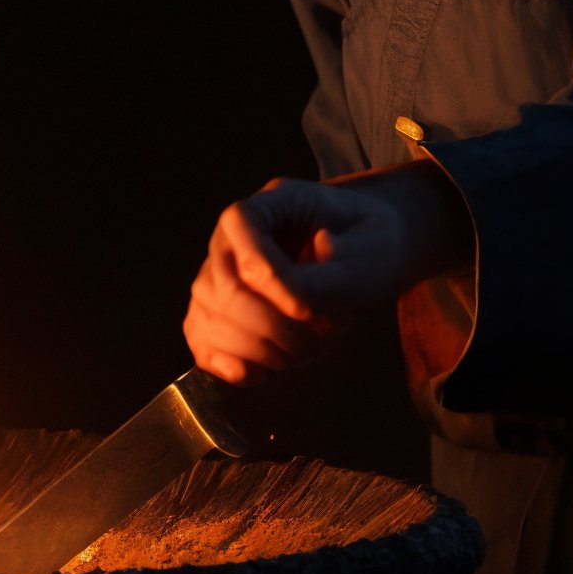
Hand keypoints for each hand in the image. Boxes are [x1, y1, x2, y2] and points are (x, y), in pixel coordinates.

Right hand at [183, 165, 473, 384]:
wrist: (367, 253)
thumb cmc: (369, 242)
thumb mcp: (367, 251)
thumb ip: (330, 277)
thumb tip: (296, 300)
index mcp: (270, 203)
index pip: (243, 227)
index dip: (271, 277)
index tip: (310, 311)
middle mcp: (232, 237)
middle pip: (224, 285)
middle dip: (274, 326)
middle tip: (322, 335)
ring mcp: (219, 274)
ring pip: (210, 317)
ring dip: (262, 350)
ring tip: (309, 349)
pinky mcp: (218, 313)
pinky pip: (202, 343)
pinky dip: (233, 366)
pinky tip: (269, 370)